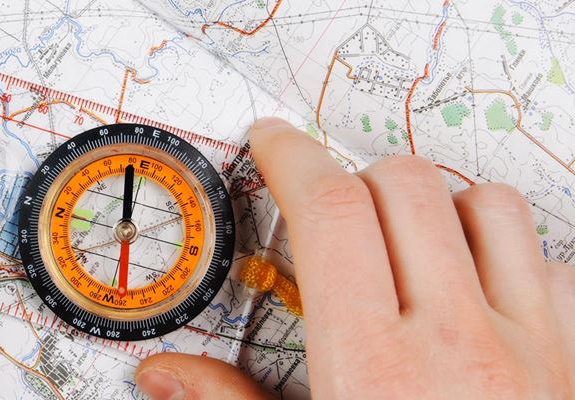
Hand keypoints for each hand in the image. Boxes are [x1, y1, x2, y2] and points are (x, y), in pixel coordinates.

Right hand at [136, 118, 573, 398]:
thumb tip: (162, 379)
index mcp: (371, 367)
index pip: (329, 211)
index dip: (291, 156)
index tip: (273, 144)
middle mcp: (456, 342)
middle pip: (402, 186)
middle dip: (352, 177)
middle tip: (323, 208)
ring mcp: (529, 347)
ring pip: (486, 205)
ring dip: (434, 201)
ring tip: (397, 233)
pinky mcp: (574, 361)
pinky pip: (551, 263)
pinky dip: (507, 250)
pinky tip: (472, 284)